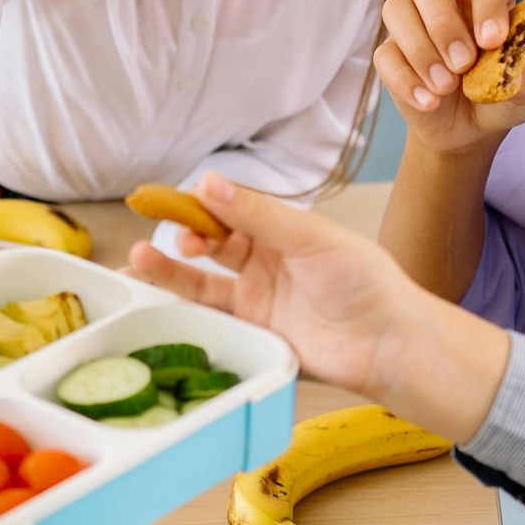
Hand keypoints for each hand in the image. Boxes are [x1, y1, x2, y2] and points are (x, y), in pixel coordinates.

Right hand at [128, 175, 510, 443]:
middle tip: (169, 237)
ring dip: (168, 270)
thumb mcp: (311, 237)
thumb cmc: (365, 281)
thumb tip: (209, 182)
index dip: (198, 203)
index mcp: (281, 229)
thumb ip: (259, 213)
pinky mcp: (251, 333)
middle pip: (208, 243)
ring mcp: (255, 299)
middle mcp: (263, 261)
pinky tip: (153, 299)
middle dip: (182, 235)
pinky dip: (178, 308)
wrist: (387, 342)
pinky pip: (207, 317)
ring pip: (199, 280)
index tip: (169, 197)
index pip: (228, 208)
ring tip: (138, 259)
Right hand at [376, 0, 524, 158]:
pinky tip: (429, 102)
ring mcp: (413, 21)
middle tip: (463, 64)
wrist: (469, 130)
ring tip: (446, 88)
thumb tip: (518, 63)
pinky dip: (406, 80)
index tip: (494, 40)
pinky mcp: (390, 52)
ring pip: (397, 9)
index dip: (488, 4)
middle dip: (443, 21)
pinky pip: (385, 54)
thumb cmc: (501, 96)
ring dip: (421, 51)